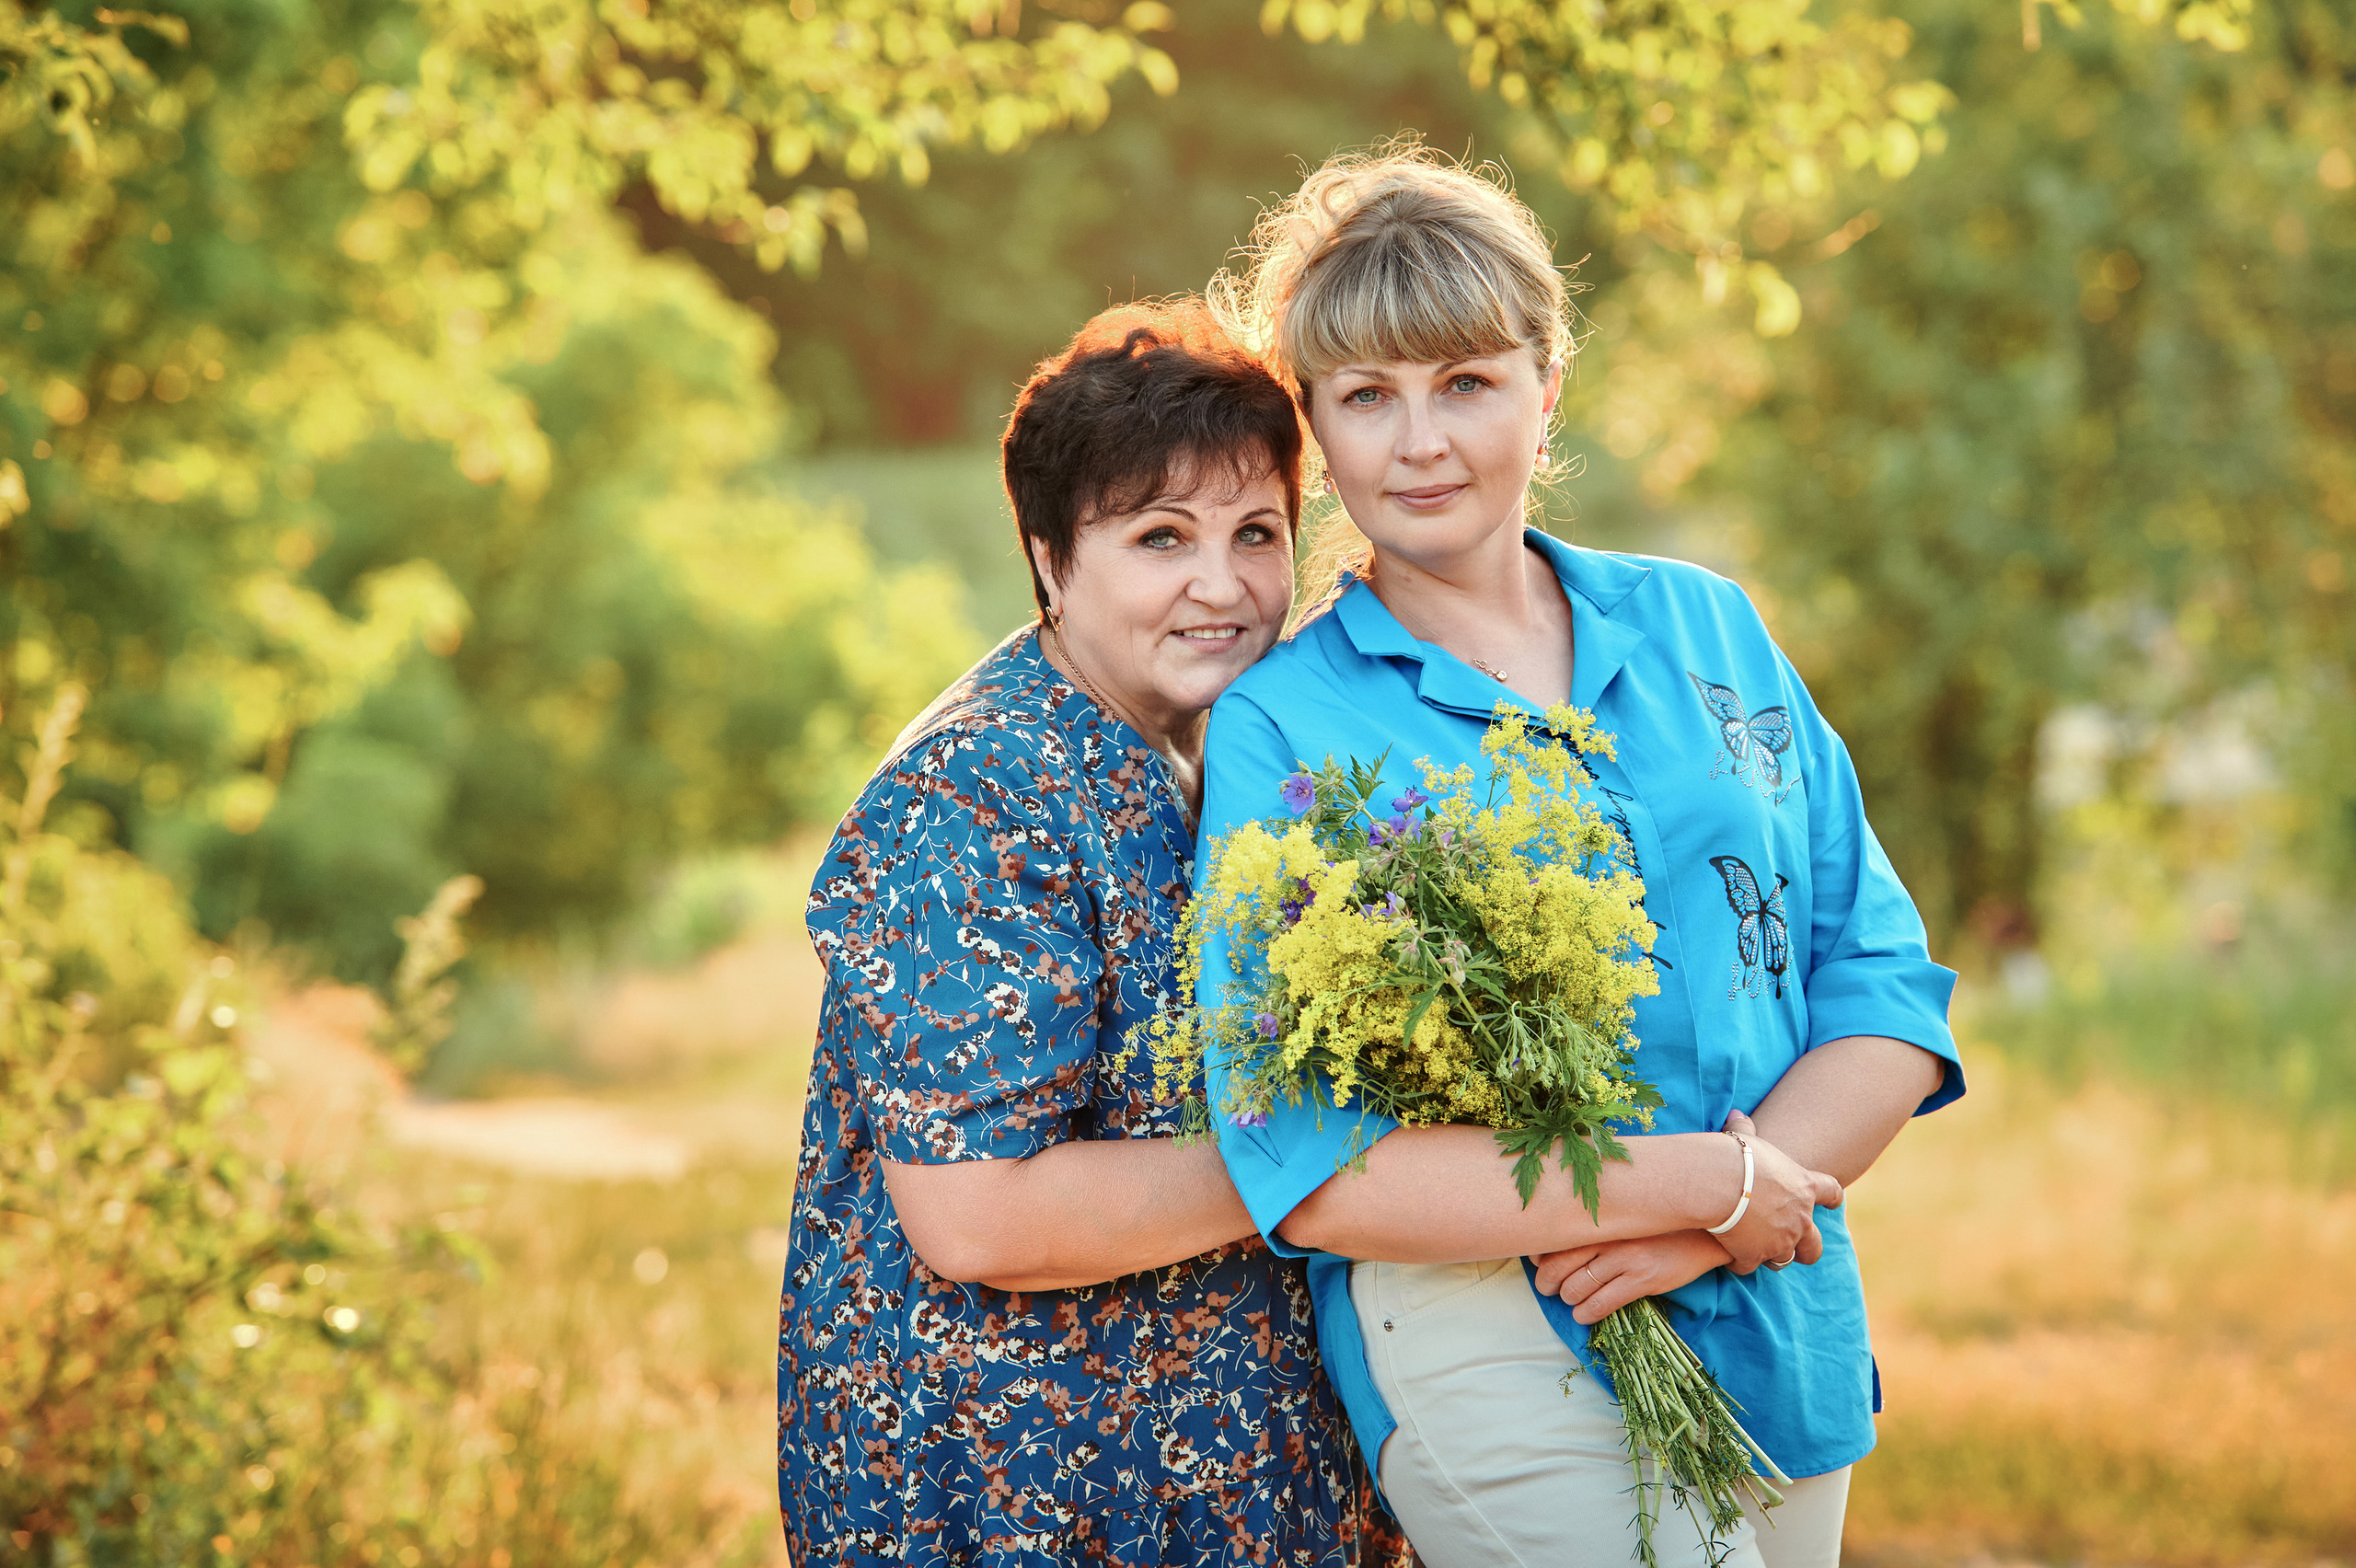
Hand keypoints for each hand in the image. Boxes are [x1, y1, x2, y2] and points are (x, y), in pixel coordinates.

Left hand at [1530, 1231, 1732, 1324]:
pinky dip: (1586, 1313)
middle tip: (1548, 1288)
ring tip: (1571, 1301)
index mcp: (1600, 1220)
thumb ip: (1594, 1229)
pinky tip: (1584, 1315)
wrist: (1703, 1233)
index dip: (1539, 1257)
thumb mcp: (1624, 1220)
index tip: (1538, 1264)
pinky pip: (1601, 1303)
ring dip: (1568, 1299)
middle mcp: (1607, 1237)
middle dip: (1546, 1283)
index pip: (1554, 1241)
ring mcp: (1624, 1259)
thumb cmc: (1658, 1226)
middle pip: (1557, 1266)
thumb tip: (1556, 1249)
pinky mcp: (1642, 1280)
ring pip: (1576, 1287)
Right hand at [1714, 1109, 1842, 1275]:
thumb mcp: (1745, 1139)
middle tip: (1794, 1246)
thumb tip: (1735, 1113)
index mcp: (1805, 1187)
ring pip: (1783, 1260)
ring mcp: (1779, 1241)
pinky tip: (1727, 1253)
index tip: (1834, 1203)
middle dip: (1807, 1248)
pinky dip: (1738, 1261)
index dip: (1833, 1199)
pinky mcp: (1754, 1256)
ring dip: (1771, 1256)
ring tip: (1755, 1250)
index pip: (1832, 1193)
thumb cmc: (1736, 1156)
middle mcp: (1800, 1219)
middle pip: (1814, 1245)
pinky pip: (1747, 1266)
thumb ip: (1745, 1129)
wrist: (1720, 1183)